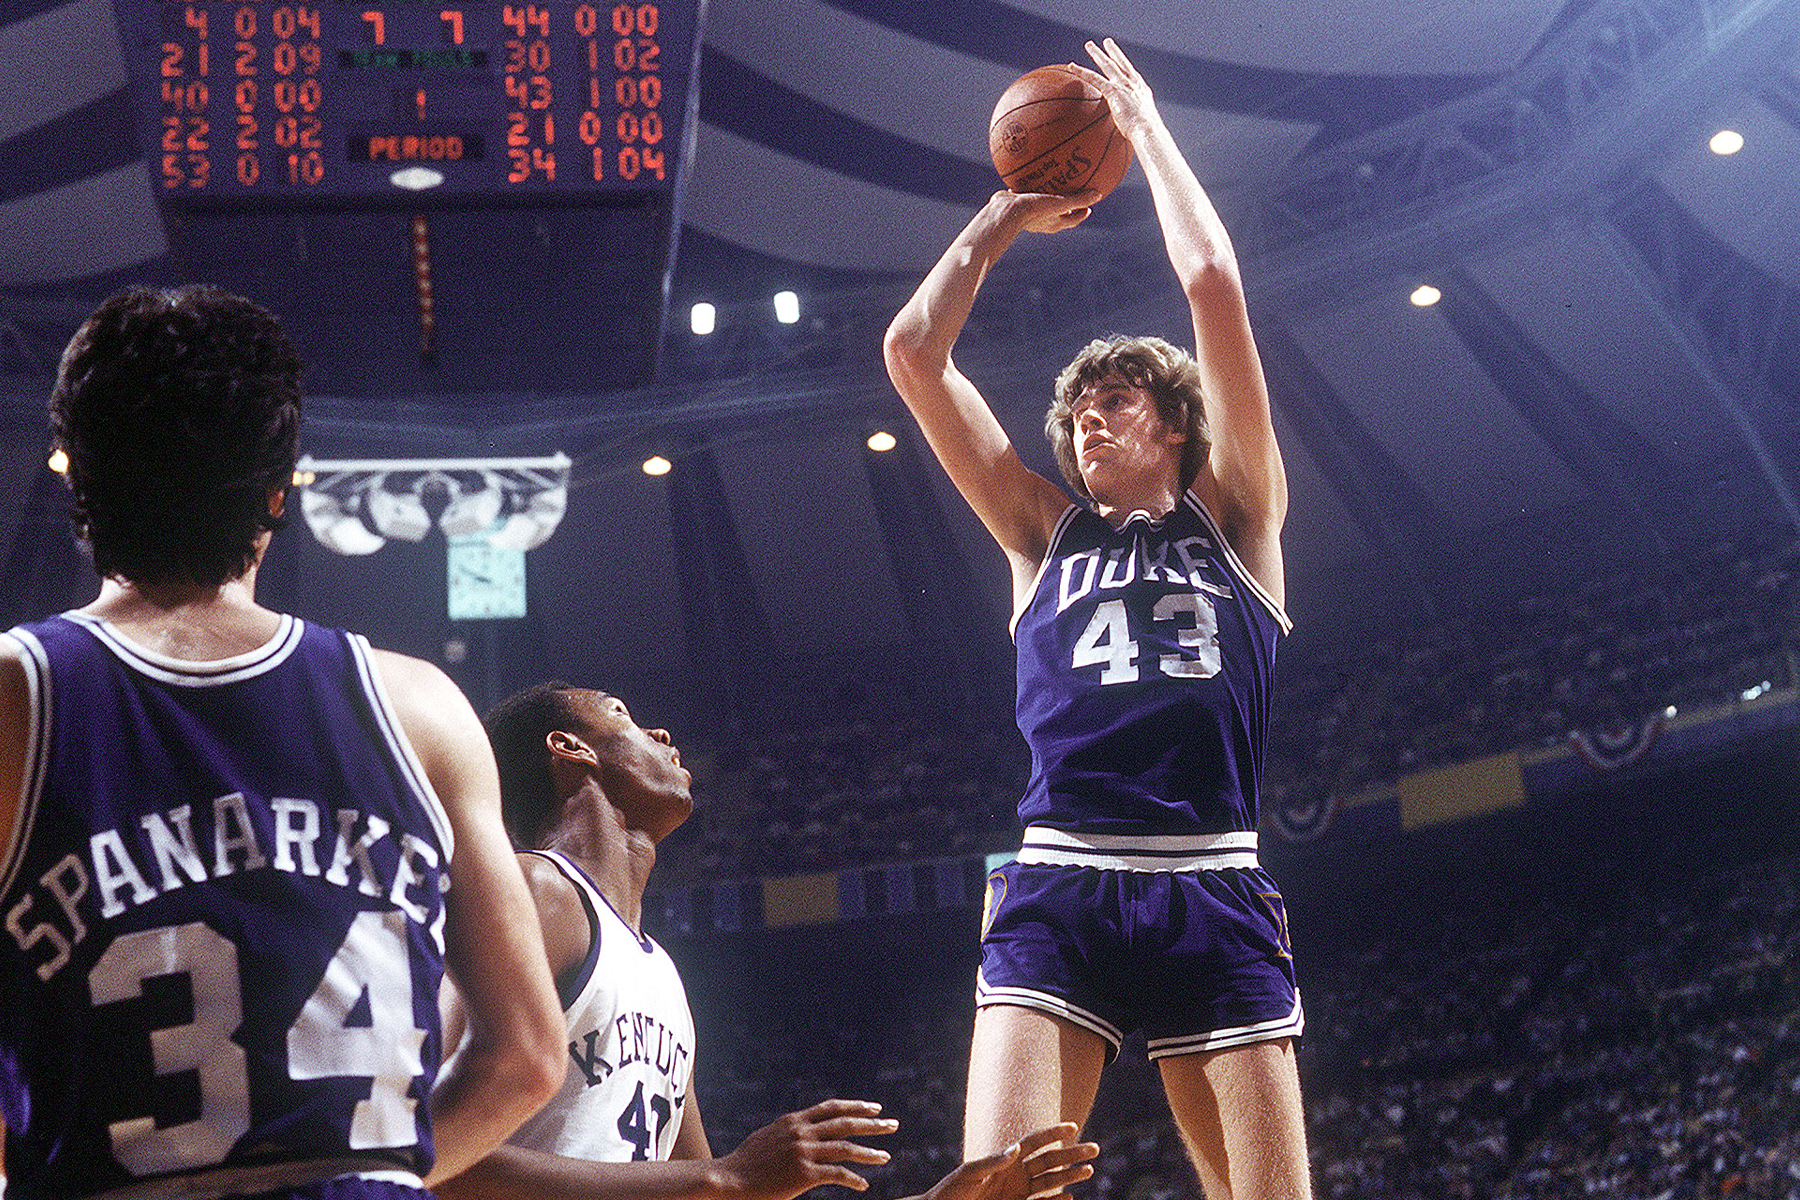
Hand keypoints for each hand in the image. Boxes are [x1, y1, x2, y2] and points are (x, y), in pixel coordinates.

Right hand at [715, 1099, 897, 1199]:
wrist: (730, 1179)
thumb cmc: (746, 1162)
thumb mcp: (769, 1135)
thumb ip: (790, 1129)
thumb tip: (804, 1126)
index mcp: (794, 1120)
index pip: (832, 1107)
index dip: (856, 1106)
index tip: (875, 1107)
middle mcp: (802, 1132)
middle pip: (846, 1123)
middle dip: (873, 1123)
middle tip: (892, 1125)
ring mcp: (804, 1152)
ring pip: (846, 1148)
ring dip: (869, 1152)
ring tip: (886, 1156)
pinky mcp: (804, 1174)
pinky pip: (837, 1175)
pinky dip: (854, 1179)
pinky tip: (864, 1184)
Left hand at [914, 1124, 1098, 1199]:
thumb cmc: (952, 1190)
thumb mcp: (970, 1173)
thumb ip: (992, 1161)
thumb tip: (1016, 1149)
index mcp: (1006, 1159)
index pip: (1035, 1142)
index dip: (1053, 1133)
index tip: (1073, 1126)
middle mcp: (1016, 1173)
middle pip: (1050, 1160)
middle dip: (1072, 1154)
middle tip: (1094, 1149)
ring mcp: (1018, 1192)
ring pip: (1050, 1182)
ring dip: (1069, 1177)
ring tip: (1088, 1171)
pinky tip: (1069, 1198)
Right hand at [987, 189, 1102, 234]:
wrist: (1005, 212)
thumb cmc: (1034, 210)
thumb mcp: (1060, 203)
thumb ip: (1079, 199)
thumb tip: (1098, 194)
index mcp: (1054, 223)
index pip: (1072, 220)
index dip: (1082, 214)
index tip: (1089, 208)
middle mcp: (1042, 219)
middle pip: (1058, 212)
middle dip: (1066, 204)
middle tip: (1073, 193)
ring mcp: (1028, 212)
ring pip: (1041, 202)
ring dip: (1047, 194)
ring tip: (1051, 181)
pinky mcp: (1016, 203)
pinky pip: (1026, 191)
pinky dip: (1031, 183)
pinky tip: (1031, 170)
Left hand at [1065, 38, 1159, 140]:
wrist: (1147, 131)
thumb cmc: (1146, 135)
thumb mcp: (1142, 127)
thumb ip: (1133, 126)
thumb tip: (1129, 138)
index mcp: (1142, 92)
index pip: (1132, 75)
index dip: (1125, 66)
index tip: (1121, 59)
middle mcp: (1134, 84)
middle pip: (1121, 63)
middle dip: (1113, 52)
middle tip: (1107, 42)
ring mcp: (1124, 86)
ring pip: (1108, 65)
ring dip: (1097, 54)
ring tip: (1089, 45)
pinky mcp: (1113, 91)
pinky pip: (1094, 78)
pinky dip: (1082, 71)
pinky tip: (1072, 66)